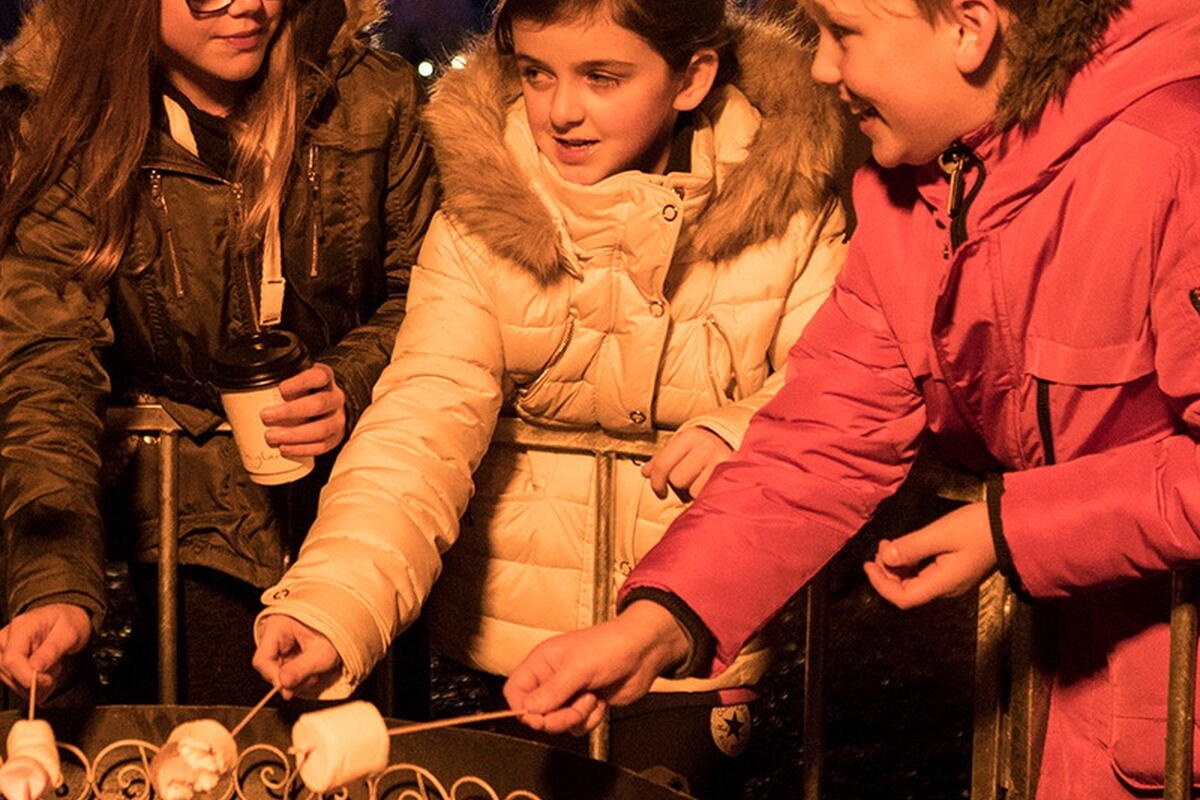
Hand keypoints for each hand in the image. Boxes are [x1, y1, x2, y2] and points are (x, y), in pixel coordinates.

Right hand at [0, 604, 90, 696]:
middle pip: (8, 672)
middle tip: (57, 669)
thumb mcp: (70, 633)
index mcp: (21, 627)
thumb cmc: (68, 622)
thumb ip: (52, 649)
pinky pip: (13, 681)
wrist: (66, 619)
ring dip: (34, 682)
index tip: (47, 681)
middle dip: (35, 679)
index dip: (27, 676)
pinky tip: (45, 673)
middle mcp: (5, 638)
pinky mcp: (4, 660)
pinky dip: (31, 683)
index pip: (12, 659)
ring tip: (53, 667)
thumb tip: (35, 668)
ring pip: (10, 680)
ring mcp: (2, 650)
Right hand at [252, 615, 341, 699]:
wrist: (350, 619)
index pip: (262, 659)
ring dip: (296, 678)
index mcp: (278, 626)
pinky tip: (312, 670)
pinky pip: (287, 668)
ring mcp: (282, 641)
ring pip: (278, 670)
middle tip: (310, 678)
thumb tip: (283, 685)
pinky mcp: (289, 649)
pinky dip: (299, 674)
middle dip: (289, 678)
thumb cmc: (337, 629)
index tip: (288, 687)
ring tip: (314, 673)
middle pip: (269, 666)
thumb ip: (300, 669)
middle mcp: (276, 632)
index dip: (273, 676)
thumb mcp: (321, 653)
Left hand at [261, 363, 345, 457]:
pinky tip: (285, 448)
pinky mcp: (336, 437)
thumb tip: (247, 389)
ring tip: (272, 436)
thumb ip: (280, 379)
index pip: (319, 376)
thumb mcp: (298, 378)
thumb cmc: (307, 391)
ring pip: (321, 428)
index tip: (282, 389)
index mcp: (325, 378)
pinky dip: (302, 449)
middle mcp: (335, 398)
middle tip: (266, 415)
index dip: (301, 382)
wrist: (329, 405)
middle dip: (290, 411)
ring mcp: (338, 418)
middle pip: (319, 404)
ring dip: (294, 435)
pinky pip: (322, 446)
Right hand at [503, 601, 690, 735]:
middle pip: (536, 713)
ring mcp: (569, 693)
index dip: (523, 707)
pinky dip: (590, 719)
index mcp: (542, 662)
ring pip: (557, 722)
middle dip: (557, 716)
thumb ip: (551, 692)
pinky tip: (600, 701)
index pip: (515, 691)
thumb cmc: (610, 646)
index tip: (540, 715)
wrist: (643, 651)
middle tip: (576, 705)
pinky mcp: (585, 704)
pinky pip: (577, 726)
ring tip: (591, 697)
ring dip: (576, 717)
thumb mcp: (577, 668)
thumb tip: (528, 710)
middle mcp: (551, 678)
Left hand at [641, 428, 732, 499]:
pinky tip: (710, 485)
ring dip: (693, 490)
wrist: (735, 446)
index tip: (659, 490)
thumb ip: (663, 460)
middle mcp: (707, 444)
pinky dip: (706, 494)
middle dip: (679, 483)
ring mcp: (721, 459)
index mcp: (691, 436)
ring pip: (692, 490)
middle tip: (690, 478)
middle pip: (677, 479)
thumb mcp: (682, 448)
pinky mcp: (731, 475)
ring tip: (702, 480)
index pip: (663, 464)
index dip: (656, 482)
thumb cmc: (704, 450)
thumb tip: (646, 472)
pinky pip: (707, 495)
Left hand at [864, 502, 995, 608]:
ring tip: (889, 544)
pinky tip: (906, 547)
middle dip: (886, 572)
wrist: (1011, 527)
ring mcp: (951, 582)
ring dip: (897, 566)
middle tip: (880, 547)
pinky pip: (924, 574)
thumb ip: (912, 547)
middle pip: (906, 592)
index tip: (868, 564)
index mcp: (942, 584)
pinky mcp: (954, 572)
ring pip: (914, 582)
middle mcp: (946, 589)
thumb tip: (886, 557)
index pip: (903, 598)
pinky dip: (910, 563)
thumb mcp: (941, 534)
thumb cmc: (978, 529)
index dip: (881, 584)